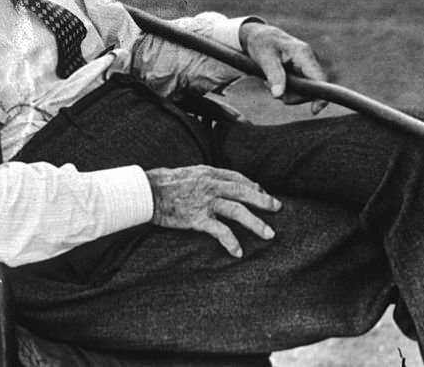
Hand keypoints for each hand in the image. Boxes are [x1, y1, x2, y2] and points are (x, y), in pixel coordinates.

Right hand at [146, 165, 280, 257]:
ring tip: (269, 234)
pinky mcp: (197, 218)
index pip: (237, 177)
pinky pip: (220, 231)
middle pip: (244, 191)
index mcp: (208, 172)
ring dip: (256, 223)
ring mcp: (205, 202)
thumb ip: (204, 177)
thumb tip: (217, 184)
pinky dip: (231, 242)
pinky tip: (239, 252)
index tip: (262, 192)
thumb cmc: (163, 183)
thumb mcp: (187, 173)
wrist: (146, 192)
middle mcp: (210, 185)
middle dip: (263, 200)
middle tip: (278, 207)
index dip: (252, 185)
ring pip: (238, 210)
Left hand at [239, 21, 328, 113]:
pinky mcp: (303, 71)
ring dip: (288, 92)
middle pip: (311, 89)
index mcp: (303, 53)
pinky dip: (287, 89)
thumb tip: (278, 96)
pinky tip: (274, 81)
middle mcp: (310, 60)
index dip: (320, 96)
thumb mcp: (264, 58)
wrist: (260, 35)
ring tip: (269, 82)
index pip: (319, 78)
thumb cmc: (262, 43)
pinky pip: (300, 87)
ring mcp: (308, 66)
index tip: (315, 111)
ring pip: (305, 91)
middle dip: (293, 95)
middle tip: (272, 91)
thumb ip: (274, 75)